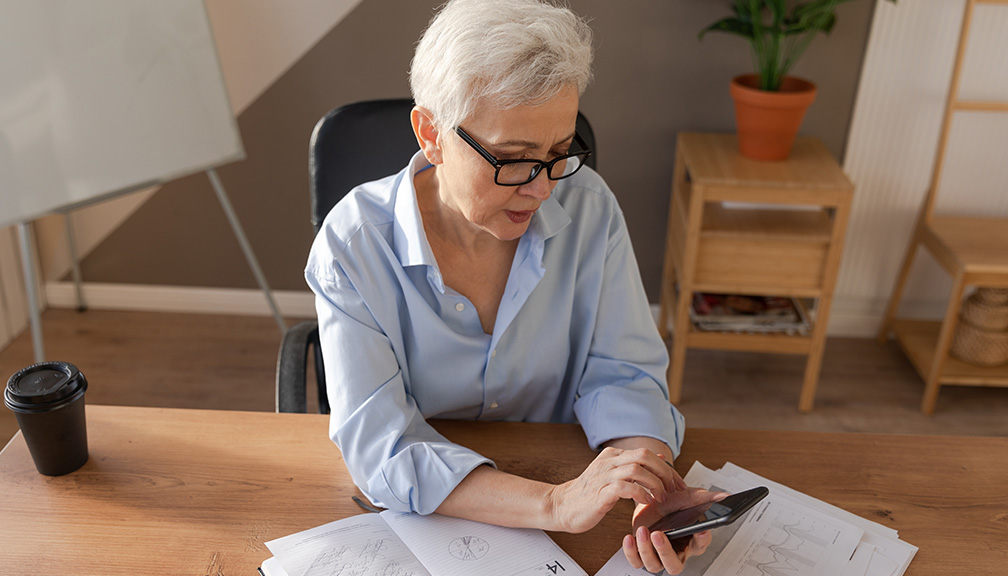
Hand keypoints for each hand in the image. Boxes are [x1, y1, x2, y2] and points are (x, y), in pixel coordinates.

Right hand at [547, 447, 685, 533]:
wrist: (562, 506)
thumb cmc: (589, 494)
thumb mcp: (613, 474)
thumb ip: (635, 464)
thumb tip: (660, 455)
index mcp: (613, 455)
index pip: (647, 453)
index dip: (667, 468)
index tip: (678, 484)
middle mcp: (609, 461)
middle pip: (644, 456)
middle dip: (664, 472)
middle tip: (673, 490)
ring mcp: (603, 475)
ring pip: (637, 469)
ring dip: (654, 483)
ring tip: (660, 497)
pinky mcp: (599, 492)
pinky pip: (624, 487)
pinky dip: (639, 493)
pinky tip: (645, 502)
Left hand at [622, 488, 726, 574]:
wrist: (650, 498)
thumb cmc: (671, 501)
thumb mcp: (688, 496)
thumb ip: (706, 497)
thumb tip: (724, 496)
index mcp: (691, 540)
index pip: (700, 545)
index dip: (701, 539)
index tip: (699, 530)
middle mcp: (675, 551)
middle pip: (674, 565)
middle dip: (665, 551)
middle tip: (659, 535)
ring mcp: (657, 554)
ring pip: (654, 565)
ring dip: (647, 550)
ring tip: (643, 531)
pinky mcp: (641, 552)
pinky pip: (636, 561)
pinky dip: (631, 552)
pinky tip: (630, 538)